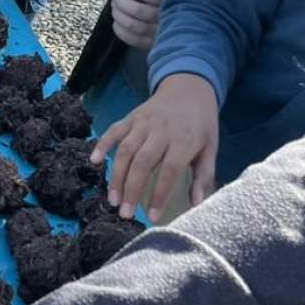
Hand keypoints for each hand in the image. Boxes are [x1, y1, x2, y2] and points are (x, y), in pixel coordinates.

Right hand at [91, 73, 217, 220]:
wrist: (189, 88)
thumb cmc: (201, 124)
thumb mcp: (210, 148)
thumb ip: (204, 175)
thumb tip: (197, 204)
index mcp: (184, 140)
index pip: (169, 170)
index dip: (159, 194)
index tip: (151, 216)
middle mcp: (161, 130)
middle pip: (143, 162)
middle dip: (131, 189)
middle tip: (124, 214)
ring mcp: (143, 122)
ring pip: (126, 150)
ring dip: (116, 176)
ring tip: (112, 200)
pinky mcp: (131, 117)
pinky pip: (114, 130)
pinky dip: (102, 144)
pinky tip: (94, 161)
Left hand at [108, 0, 168, 48]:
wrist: (184, 25)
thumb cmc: (166, 2)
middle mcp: (165, 16)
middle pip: (136, 10)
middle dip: (119, 0)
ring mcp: (158, 33)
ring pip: (132, 25)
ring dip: (118, 14)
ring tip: (114, 7)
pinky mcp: (152, 44)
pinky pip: (131, 39)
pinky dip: (119, 30)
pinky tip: (117, 22)